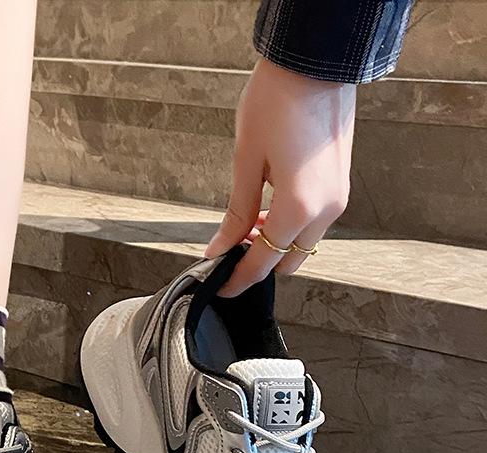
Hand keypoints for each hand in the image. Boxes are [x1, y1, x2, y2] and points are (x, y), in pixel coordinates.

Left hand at [205, 58, 355, 296]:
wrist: (315, 61)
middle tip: (228, 252)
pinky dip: (290, 227)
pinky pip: (314, 222)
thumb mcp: (246, 162)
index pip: (264, 262)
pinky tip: (268, 211)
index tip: (219, 284)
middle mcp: (326, 209)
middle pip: (288, 261)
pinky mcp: (340, 184)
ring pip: (303, 244)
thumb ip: (236, 213)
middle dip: (258, 263)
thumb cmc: (278, 102)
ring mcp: (338, 197)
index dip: (238, 278)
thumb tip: (220, 246)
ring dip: (275, 244)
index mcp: (300, 208)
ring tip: (245, 228)